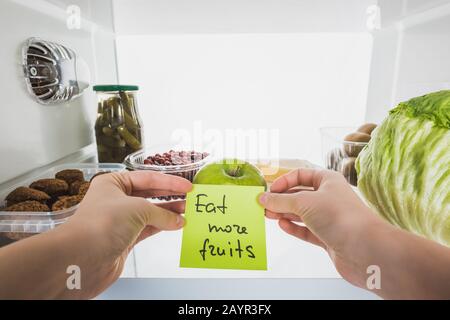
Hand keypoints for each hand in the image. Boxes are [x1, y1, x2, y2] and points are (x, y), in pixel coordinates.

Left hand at [58, 171, 191, 297]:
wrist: (83, 258)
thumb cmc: (102, 224)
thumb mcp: (138, 208)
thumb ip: (161, 212)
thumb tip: (178, 219)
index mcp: (113, 183)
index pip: (147, 178)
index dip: (169, 181)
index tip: (187, 185)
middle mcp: (115, 199)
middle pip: (149, 194)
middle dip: (170, 196)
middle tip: (190, 197)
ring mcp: (120, 220)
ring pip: (150, 212)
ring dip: (169, 212)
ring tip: (188, 211)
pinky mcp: (124, 239)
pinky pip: (148, 228)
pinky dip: (163, 226)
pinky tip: (177, 225)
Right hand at [259, 168, 385, 287]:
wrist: (366, 249)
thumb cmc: (341, 217)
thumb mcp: (305, 202)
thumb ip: (281, 201)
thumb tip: (263, 198)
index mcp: (328, 181)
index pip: (301, 175)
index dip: (284, 181)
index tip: (269, 190)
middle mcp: (329, 197)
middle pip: (299, 194)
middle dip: (281, 199)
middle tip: (263, 204)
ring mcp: (328, 218)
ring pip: (301, 213)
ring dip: (284, 213)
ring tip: (267, 215)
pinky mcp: (327, 237)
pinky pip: (306, 230)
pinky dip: (293, 227)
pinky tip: (282, 225)